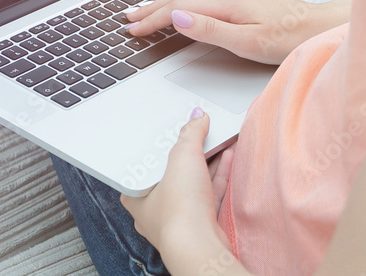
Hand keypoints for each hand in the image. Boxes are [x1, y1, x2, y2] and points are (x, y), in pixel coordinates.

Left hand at [121, 110, 241, 274]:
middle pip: (173, 171)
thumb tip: (196, 118)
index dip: (162, 144)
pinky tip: (228, 157)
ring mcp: (179, 217)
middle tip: (201, 132)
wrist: (200, 246)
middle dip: (190, 151)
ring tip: (219, 139)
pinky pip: (209, 193)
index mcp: (137, 195)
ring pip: (193, 182)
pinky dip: (218, 174)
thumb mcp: (181, 158)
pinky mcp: (200, 223)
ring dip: (208, 160)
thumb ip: (190, 134)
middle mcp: (156, 209)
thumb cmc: (178, 212)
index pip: (148, 162)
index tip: (176, 131)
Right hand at [126, 0, 349, 63]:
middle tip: (129, 19)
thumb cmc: (288, 39)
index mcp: (223, 4)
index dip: (152, 20)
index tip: (133, 30)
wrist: (318, 27)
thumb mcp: (245, 42)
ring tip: (149, 6)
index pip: (176, 11)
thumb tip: (176, 18)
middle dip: (152, 8)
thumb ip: (208, 30)